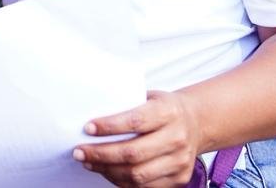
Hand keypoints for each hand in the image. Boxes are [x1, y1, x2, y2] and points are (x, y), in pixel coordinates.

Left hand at [73, 90, 202, 186]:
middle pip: (133, 153)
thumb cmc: (164, 108)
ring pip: (137, 174)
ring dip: (107, 170)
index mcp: (168, 112)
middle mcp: (177, 137)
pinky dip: (121, 181)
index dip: (109, 127)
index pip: (135, 121)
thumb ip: (127, 105)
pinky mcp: (179, 178)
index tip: (87, 128)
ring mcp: (180, 161)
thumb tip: (89, 114)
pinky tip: (107, 171)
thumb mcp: (150, 97)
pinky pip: (144, 186)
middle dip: (101, 154)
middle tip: (79, 151)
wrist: (196, 122)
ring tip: (88, 162)